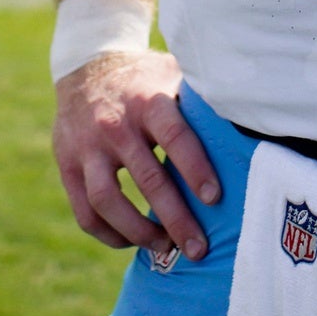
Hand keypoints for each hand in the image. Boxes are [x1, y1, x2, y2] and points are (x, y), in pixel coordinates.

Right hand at [52, 50, 219, 258]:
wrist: (85, 67)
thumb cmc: (145, 80)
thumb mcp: (171, 75)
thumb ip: (199, 100)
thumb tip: (250, 123)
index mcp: (148, 101)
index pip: (175, 136)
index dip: (195, 168)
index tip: (214, 198)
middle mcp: (115, 124)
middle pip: (147, 178)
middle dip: (175, 218)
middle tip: (199, 248)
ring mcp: (87, 147)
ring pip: (108, 201)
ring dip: (138, 232)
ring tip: (165, 248)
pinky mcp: (66, 165)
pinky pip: (85, 211)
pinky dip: (108, 234)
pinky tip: (130, 243)